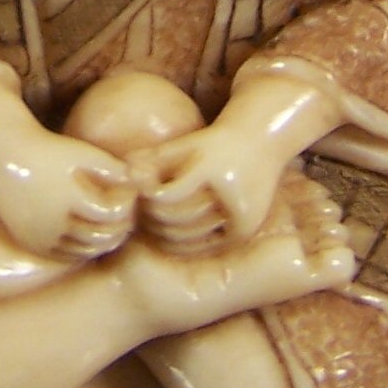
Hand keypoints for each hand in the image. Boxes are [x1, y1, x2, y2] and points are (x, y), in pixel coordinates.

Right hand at [0, 124, 136, 261]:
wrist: (3, 160)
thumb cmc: (48, 151)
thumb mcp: (82, 153)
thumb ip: (113, 168)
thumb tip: (139, 185)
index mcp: (68, 197)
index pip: (111, 214)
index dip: (127, 206)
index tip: (130, 194)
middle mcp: (53, 223)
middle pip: (101, 236)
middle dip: (120, 227)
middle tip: (127, 214)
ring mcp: (41, 237)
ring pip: (85, 251)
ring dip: (104, 241)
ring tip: (112, 223)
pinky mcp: (33, 245)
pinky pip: (66, 255)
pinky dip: (84, 248)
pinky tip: (92, 232)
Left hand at [129, 122, 283, 254]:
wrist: (263, 144)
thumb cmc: (217, 141)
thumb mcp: (187, 143)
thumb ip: (155, 157)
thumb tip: (124, 172)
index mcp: (215, 170)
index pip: (170, 195)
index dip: (147, 197)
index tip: (136, 193)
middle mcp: (232, 197)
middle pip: (178, 219)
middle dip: (151, 218)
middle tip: (134, 213)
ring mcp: (240, 217)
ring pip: (189, 236)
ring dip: (163, 233)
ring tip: (147, 223)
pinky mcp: (243, 231)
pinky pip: (205, 245)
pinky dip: (183, 243)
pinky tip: (167, 234)